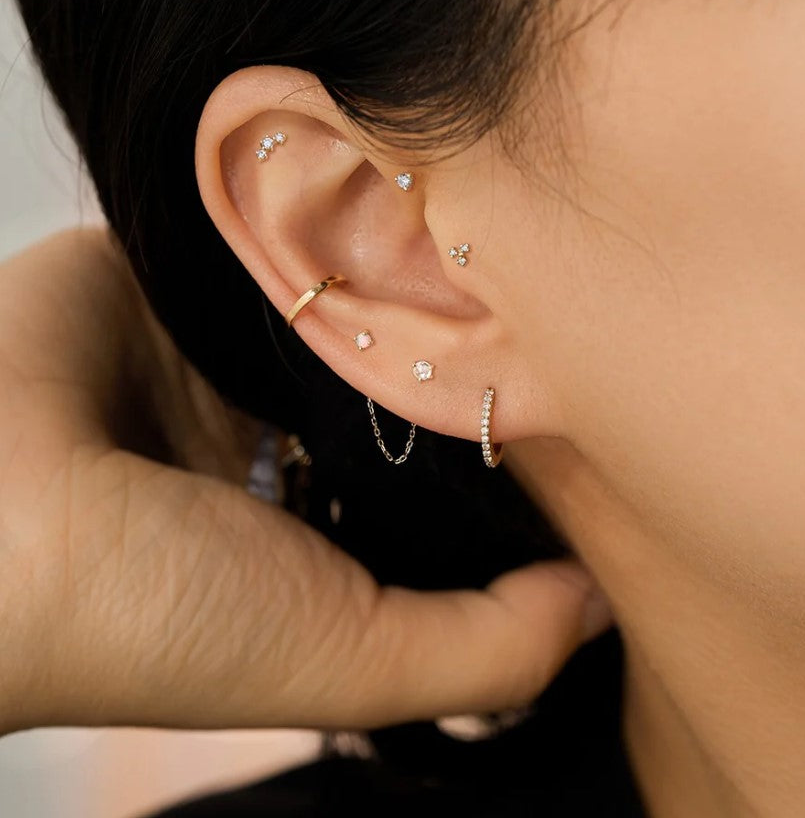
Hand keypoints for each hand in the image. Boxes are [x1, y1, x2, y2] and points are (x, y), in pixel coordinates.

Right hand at [0, 228, 609, 734]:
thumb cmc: (153, 612)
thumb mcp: (347, 663)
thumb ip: (485, 651)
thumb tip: (598, 606)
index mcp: (310, 524)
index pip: (431, 477)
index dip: (504, 448)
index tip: (580, 406)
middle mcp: (273, 436)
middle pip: (395, 380)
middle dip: (458, 351)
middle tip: (555, 309)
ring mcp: (223, 353)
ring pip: (342, 297)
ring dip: (396, 273)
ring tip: (493, 238)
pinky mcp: (173, 278)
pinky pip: (270, 234)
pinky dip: (321, 218)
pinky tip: (397, 194)